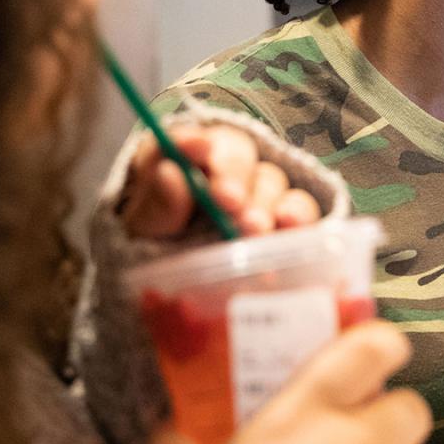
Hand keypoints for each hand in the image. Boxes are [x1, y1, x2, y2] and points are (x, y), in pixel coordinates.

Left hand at [121, 123, 322, 238]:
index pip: (182, 140)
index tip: (195, 149)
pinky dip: (298, 213)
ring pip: (269, 178)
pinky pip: (301, 206)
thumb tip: (171, 172)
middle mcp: (220, 168)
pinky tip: (288, 225)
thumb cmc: (157, 257)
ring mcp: (257, 192)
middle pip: (235, 151)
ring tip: (253, 228)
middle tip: (227, 200)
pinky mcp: (285, 218)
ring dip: (262, 200)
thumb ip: (156, 205)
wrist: (188, 303)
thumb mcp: (143, 234)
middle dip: (233, 174)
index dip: (190, 141)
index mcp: (175, 163)